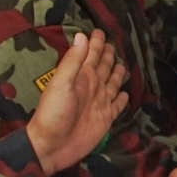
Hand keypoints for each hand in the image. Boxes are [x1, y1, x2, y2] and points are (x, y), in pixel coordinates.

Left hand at [25, 30, 129, 175]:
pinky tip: (124, 94)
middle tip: (112, 43)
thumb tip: (82, 36)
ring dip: (116, 74)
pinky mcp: (106, 118)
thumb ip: (73, 61)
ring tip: (121, 64)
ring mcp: (99, 103)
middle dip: (107, 55)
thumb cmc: (53, 114)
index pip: (90, 55)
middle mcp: (92, 87)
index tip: (100, 30)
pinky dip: (121, 99)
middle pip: (103, 66)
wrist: (52, 146)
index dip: (96, 43)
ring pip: (112, 83)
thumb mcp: (61, 84)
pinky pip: (117, 106)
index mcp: (81, 77)